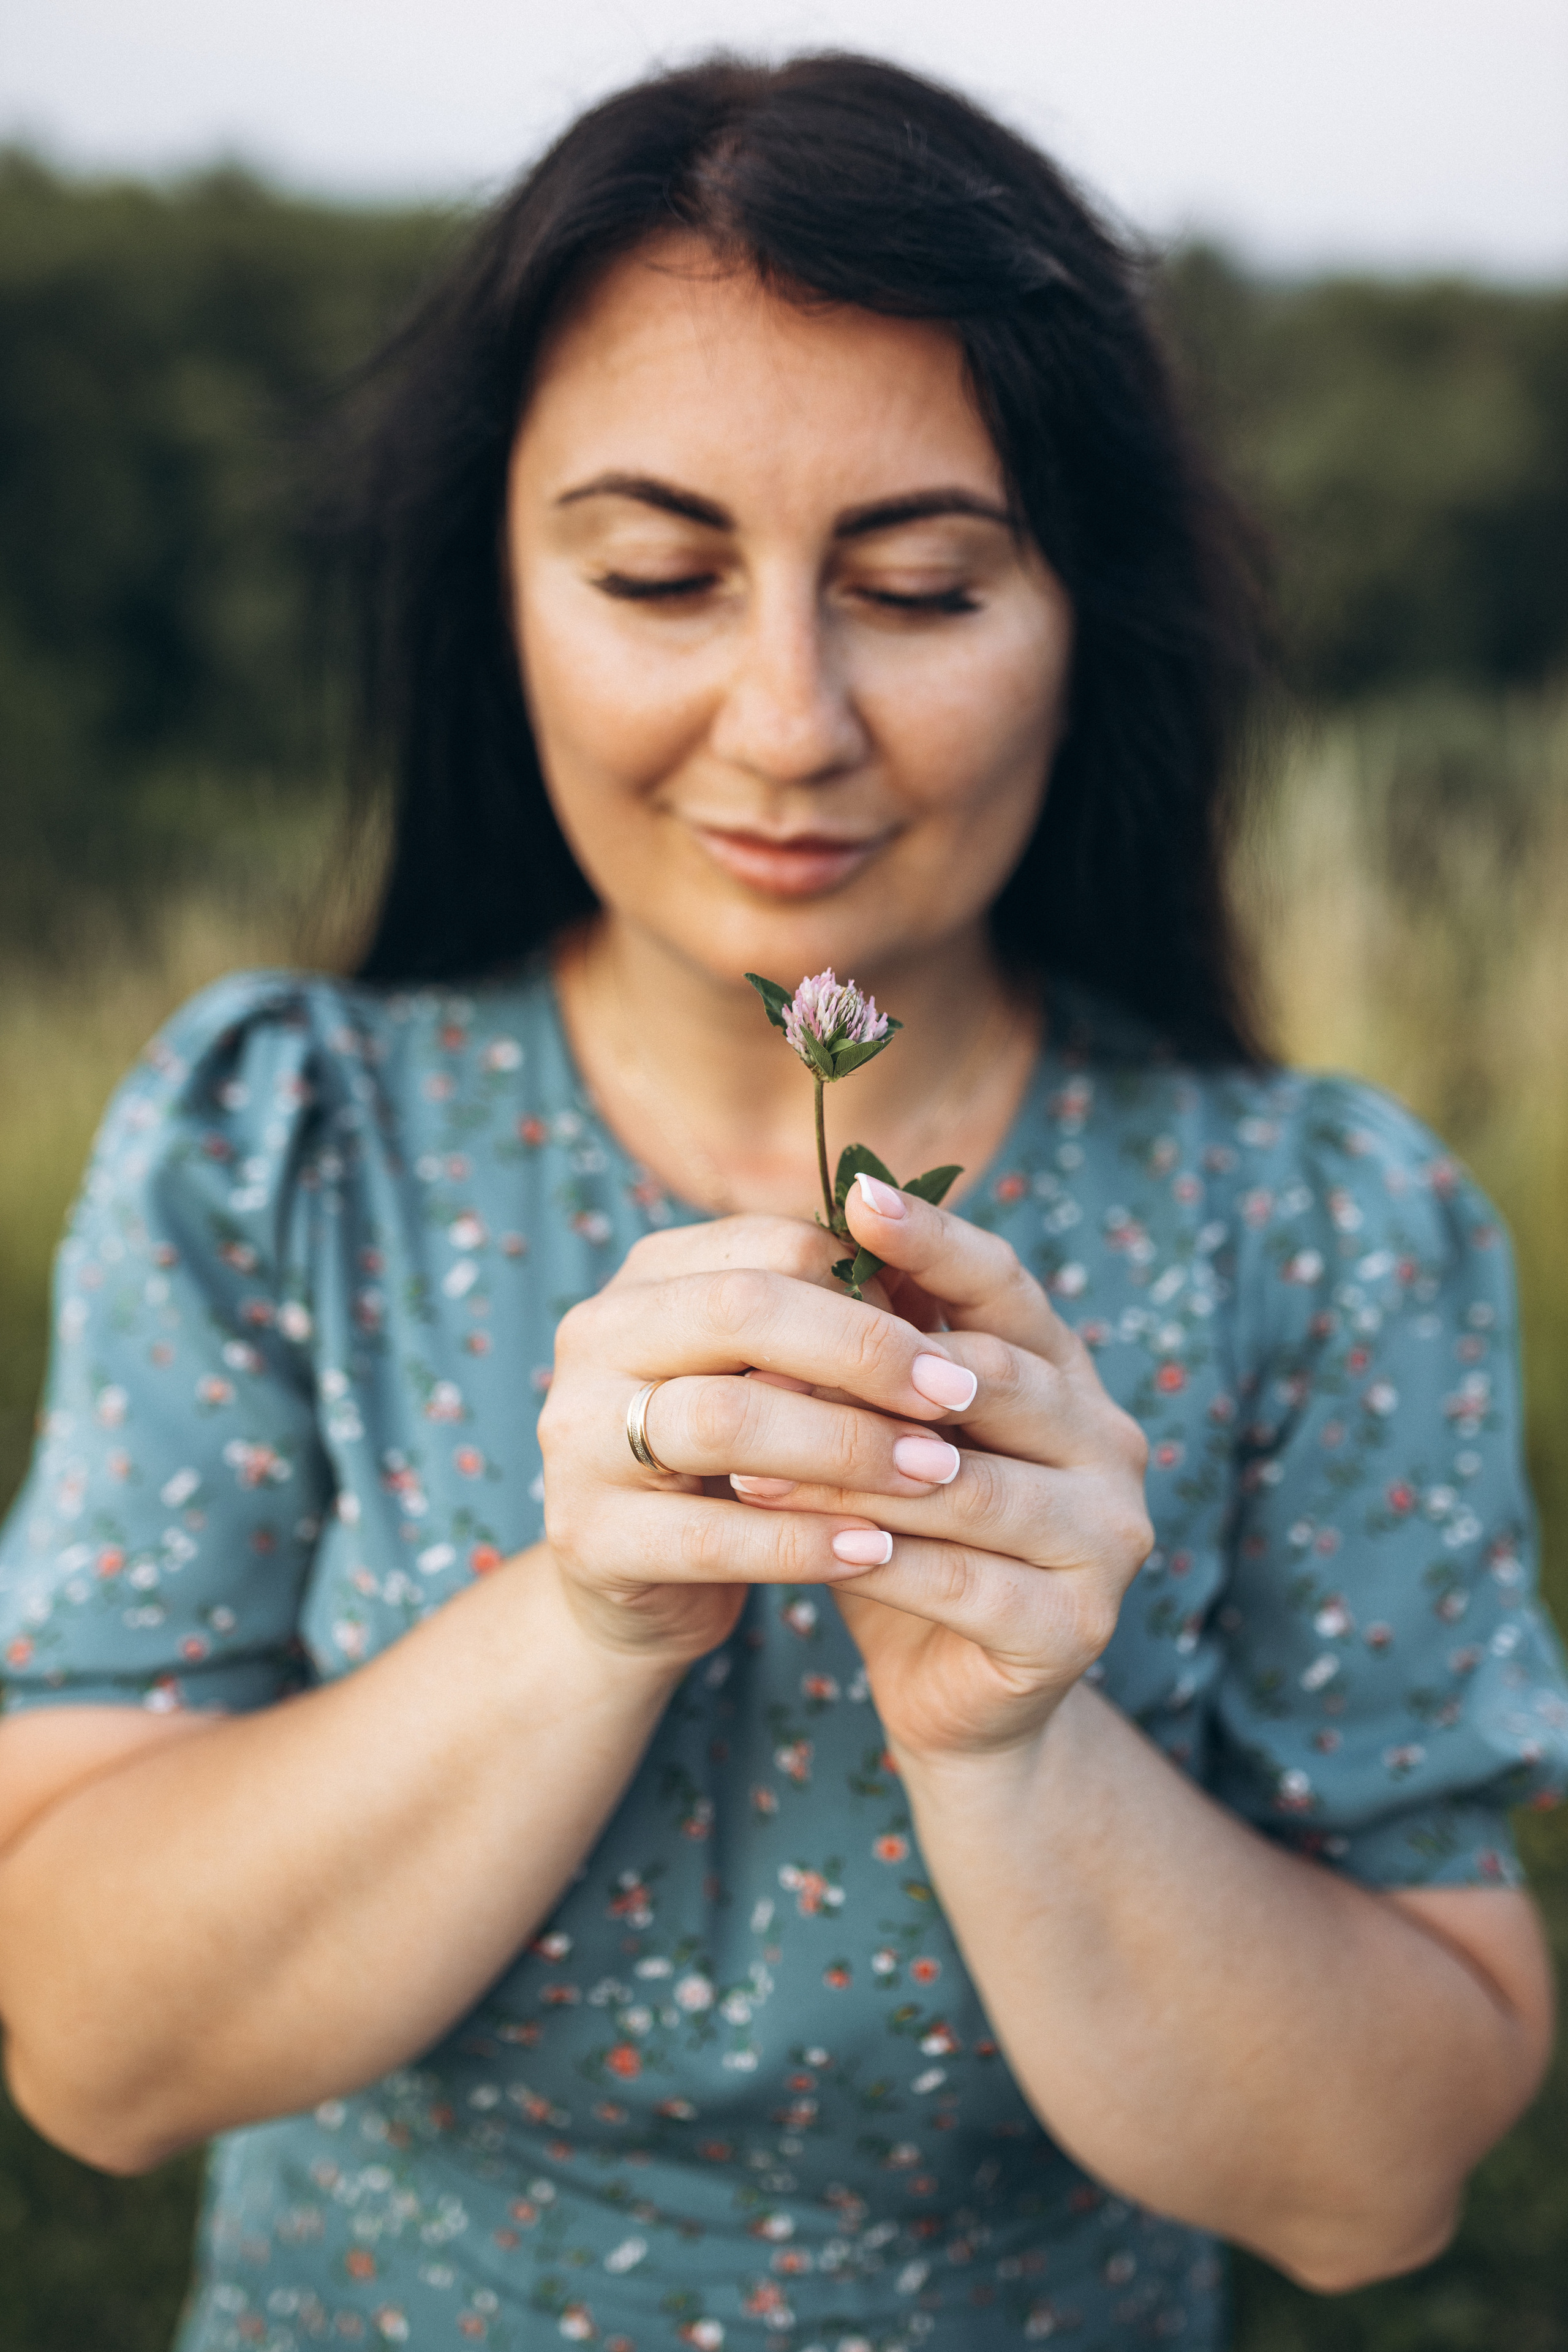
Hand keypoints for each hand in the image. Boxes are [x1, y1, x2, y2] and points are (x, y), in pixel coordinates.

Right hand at [537, 1215, 984, 1668]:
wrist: (633, 1584)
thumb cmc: (728, 1461)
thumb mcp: (765, 1374)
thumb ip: (825, 1321)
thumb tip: (930, 1271)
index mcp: (648, 1278)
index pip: (771, 1246)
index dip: (870, 1286)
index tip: (948, 1336)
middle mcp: (596, 1338)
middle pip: (741, 1310)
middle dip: (865, 1351)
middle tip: (957, 1394)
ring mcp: (577, 1437)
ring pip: (725, 1420)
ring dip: (847, 1446)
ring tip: (934, 1473)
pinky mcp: (587, 1537)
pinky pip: (713, 1536)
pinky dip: (805, 1542)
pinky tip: (877, 1552)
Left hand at [729, 1178, 1153, 1758]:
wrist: (959, 1694)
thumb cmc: (907, 1539)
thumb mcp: (885, 1436)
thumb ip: (870, 1360)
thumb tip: (790, 1251)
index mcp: (1069, 1376)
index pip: (1007, 1285)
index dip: (935, 1239)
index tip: (855, 1194)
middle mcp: (1109, 1443)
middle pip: (993, 1380)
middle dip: (871, 1374)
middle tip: (758, 1362)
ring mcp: (1107, 1537)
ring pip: (967, 1486)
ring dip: (851, 1476)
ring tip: (745, 1471)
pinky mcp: (1079, 1626)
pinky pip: (961, 1581)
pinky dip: (877, 1561)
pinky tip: (806, 1551)